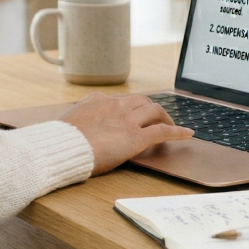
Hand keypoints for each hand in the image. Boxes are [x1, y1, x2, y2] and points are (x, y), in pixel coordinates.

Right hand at [59, 93, 194, 176]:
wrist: (62, 148)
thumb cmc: (61, 141)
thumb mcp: (69, 122)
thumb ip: (82, 121)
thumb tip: (82, 128)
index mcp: (98, 100)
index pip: (121, 100)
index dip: (132, 108)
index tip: (135, 115)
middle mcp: (115, 104)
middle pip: (142, 101)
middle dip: (152, 109)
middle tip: (158, 119)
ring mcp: (126, 119)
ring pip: (154, 110)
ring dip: (166, 117)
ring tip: (172, 126)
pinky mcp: (135, 137)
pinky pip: (162, 131)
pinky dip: (178, 131)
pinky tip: (188, 134)